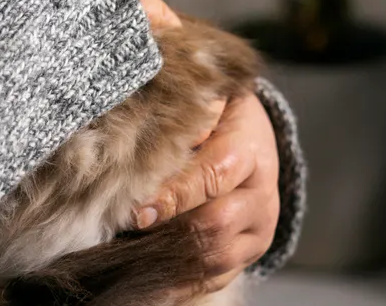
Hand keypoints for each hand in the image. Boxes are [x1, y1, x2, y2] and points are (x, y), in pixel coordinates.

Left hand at [133, 93, 280, 292]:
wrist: (254, 137)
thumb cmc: (222, 113)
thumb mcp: (211, 99)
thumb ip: (188, 114)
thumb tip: (159, 132)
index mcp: (249, 154)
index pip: (210, 179)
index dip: (173, 197)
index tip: (136, 210)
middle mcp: (260, 199)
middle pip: (215, 227)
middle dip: (168, 234)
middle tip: (126, 238)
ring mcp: (257, 232)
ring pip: (216, 260)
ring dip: (171, 263)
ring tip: (127, 262)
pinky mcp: (248, 255)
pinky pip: (215, 280)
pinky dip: (180, 286)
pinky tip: (146, 285)